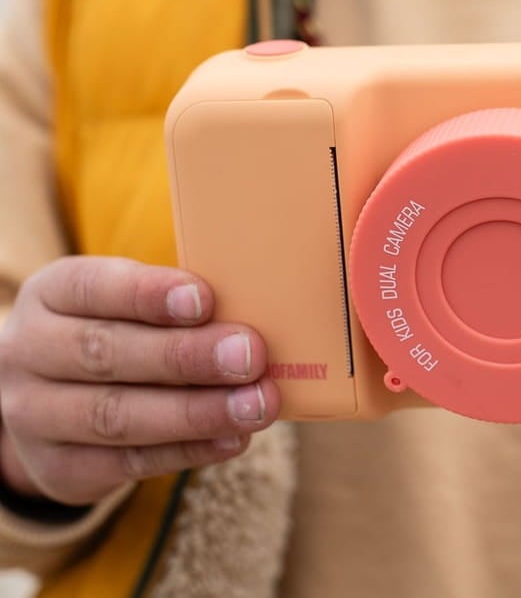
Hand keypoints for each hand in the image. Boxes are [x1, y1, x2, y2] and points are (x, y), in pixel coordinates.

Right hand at [0, 257, 279, 505]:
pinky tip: (234, 439)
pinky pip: (129, 463)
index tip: (205, 299)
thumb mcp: (127, 303)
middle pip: (106, 353)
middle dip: (186, 356)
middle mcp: (29, 352)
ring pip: (117, 416)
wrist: (52, 402)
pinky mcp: (60, 468)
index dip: (147, 294)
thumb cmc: (118, 332)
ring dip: (197, 412)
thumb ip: (177, 305)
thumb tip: (252, 317)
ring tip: (255, 404)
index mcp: (50, 295)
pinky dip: (189, 451)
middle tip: (249, 356)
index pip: (91, 287)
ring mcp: (35, 416)